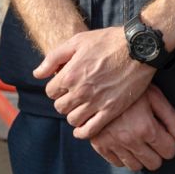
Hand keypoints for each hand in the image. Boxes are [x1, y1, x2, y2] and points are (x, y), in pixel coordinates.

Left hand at [35, 26, 153, 138]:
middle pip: (60, 107)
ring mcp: (96, 103)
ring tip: (79, 107)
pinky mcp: (111, 111)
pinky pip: (91, 130)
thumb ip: (53, 58)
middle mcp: (80, 91)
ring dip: (73, 115)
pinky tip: (82, 128)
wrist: (138, 49)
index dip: (56, 88)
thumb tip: (37, 74)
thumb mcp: (77, 41)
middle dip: (63, 101)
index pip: (50, 91)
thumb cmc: (107, 41)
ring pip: (73, 120)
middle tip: (72, 96)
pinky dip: (83, 132)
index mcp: (69, 74)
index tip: (64, 84)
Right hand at [88, 85, 174, 171]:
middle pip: (154, 164)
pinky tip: (124, 141)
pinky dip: (123, 156)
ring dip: (140, 156)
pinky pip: (118, 163)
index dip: (169, 143)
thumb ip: (173, 119)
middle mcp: (129, 139)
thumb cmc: (132, 85)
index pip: (169, 152)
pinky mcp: (99, 145)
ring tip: (137, 139)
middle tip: (151, 138)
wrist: (100, 79)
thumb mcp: (155, 96)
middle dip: (157, 152)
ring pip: (136, 166)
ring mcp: (113, 143)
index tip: (164, 134)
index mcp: (146, 127)